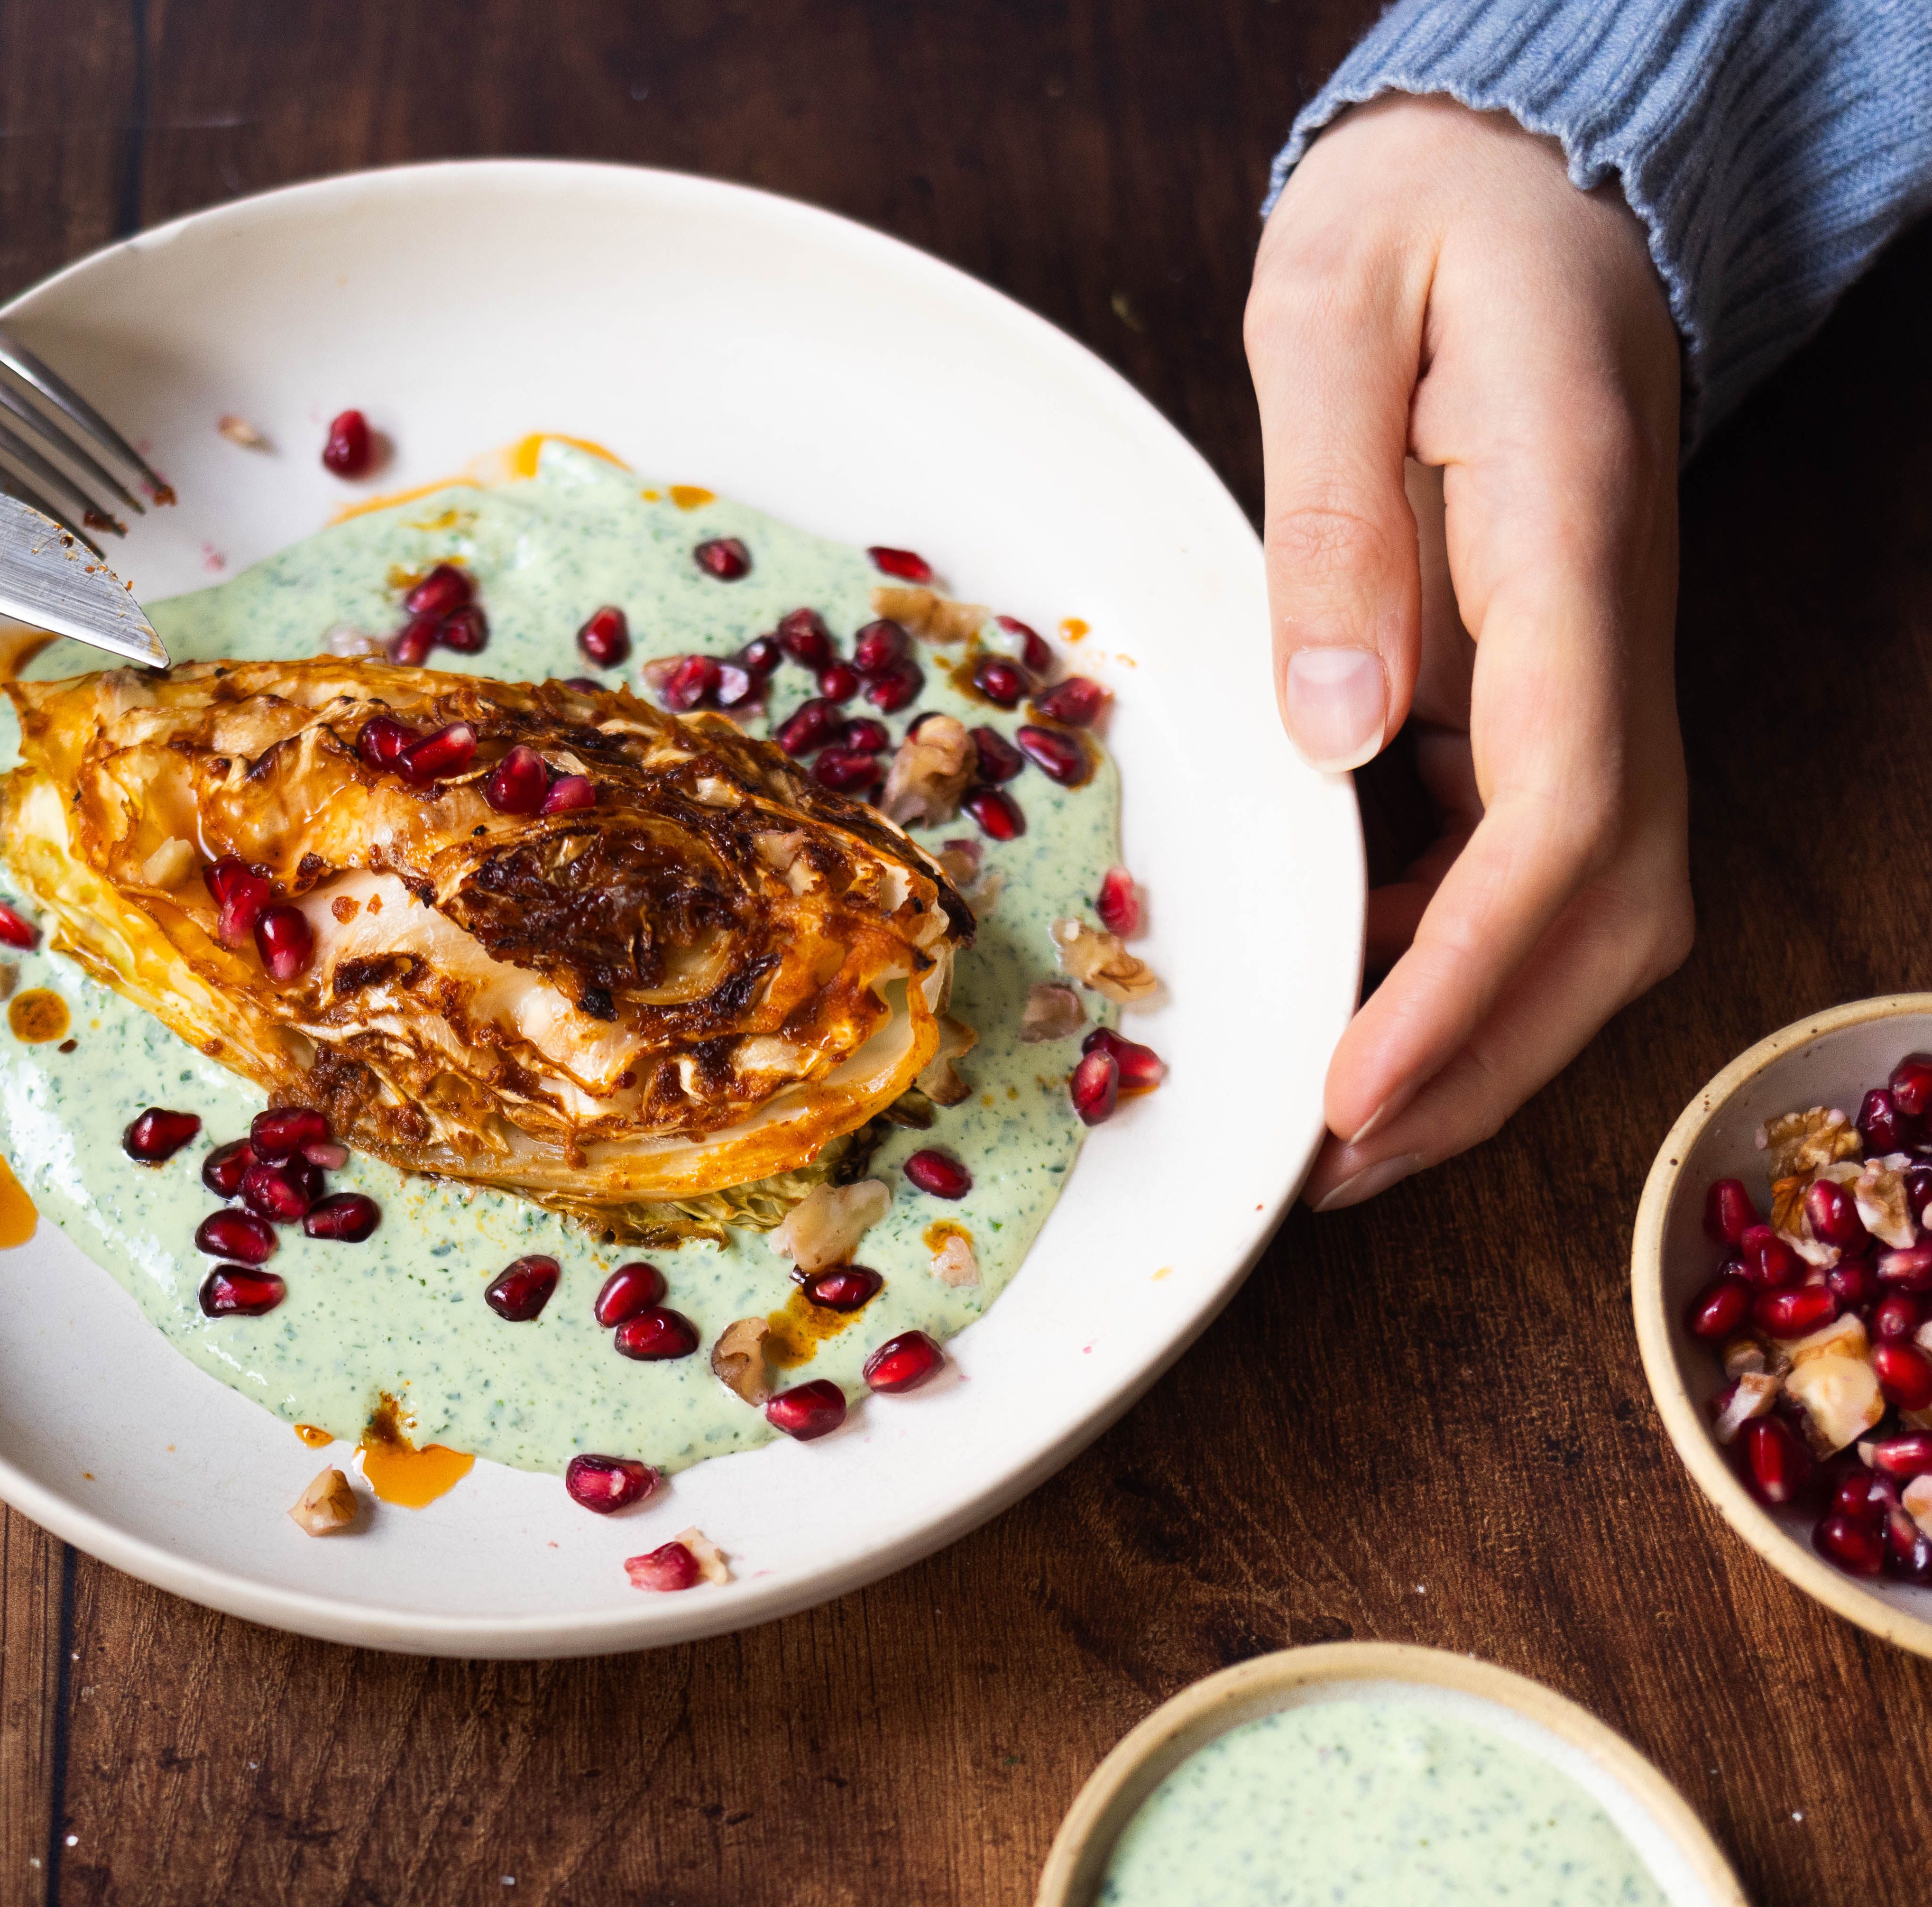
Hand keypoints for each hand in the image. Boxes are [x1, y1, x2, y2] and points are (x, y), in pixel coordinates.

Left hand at [1243, 94, 1691, 1210]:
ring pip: (1586, 902)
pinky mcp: (1548, 683)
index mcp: (1568, 542)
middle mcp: (1607, 630)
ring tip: (1327, 1126)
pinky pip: (1528, 854)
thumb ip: (1330, 509)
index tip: (1356, 1090)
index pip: (1562, 814)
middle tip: (1327, 1168)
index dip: (1467, 975)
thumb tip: (1335, 727)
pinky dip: (1447, 949)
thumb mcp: (1339, 309)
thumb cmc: (1421, 226)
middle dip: (1480, 1057)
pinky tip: (1348, 988)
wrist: (1516, 183)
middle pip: (1606, 904)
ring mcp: (1591, 668)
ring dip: (1471, 1030)